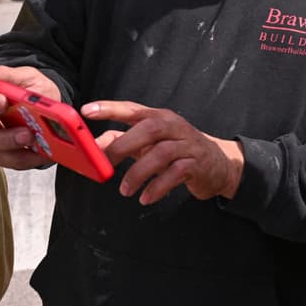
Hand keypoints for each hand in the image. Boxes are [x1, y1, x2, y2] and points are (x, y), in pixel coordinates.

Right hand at [0, 64, 61, 169]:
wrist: (50, 112)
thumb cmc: (31, 91)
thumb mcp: (26, 77)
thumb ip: (10, 75)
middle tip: (2, 102)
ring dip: (8, 138)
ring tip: (28, 134)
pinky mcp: (0, 155)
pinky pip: (9, 159)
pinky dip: (26, 156)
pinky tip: (40, 153)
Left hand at [82, 100, 242, 205]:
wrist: (218, 164)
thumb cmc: (177, 150)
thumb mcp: (150, 143)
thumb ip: (123, 141)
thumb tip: (94, 146)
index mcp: (159, 117)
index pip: (132, 109)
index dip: (109, 108)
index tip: (87, 111)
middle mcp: (174, 126)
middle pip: (149, 128)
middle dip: (124, 145)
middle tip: (106, 164)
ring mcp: (187, 144)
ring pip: (162, 153)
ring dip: (139, 173)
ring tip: (125, 190)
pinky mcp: (196, 164)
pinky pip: (176, 174)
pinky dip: (157, 187)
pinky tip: (145, 197)